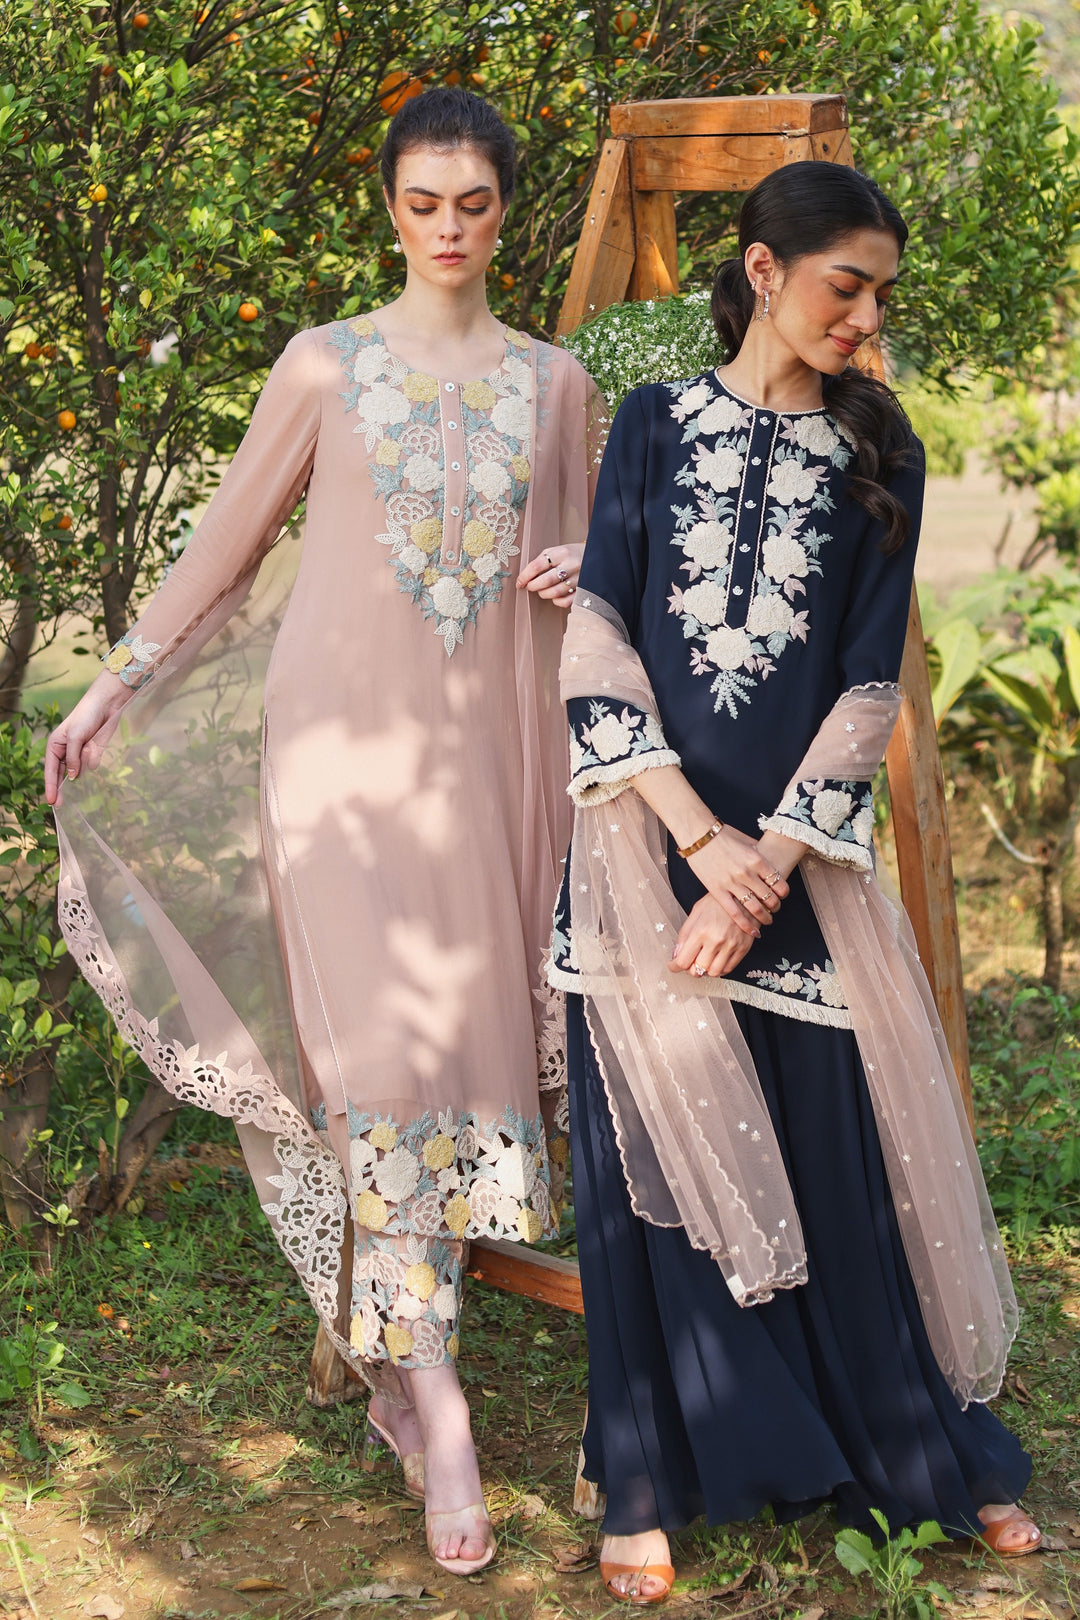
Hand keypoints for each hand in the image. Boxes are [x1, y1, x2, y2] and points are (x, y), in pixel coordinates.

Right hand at [43, 673, 129, 807]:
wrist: (106, 706)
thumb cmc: (85, 717)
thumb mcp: (74, 737)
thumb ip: (72, 758)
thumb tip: (71, 777)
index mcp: (55, 746)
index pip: (50, 770)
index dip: (50, 786)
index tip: (51, 801)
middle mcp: (66, 752)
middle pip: (62, 775)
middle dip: (61, 789)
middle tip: (59, 805)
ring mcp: (80, 754)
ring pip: (80, 770)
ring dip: (83, 764)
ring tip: (89, 744)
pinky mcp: (94, 753)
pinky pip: (93, 763)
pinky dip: (94, 757)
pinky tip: (96, 743)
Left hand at [516, 543, 582, 608]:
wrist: (598, 556)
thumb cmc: (571, 555)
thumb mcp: (557, 551)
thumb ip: (541, 561)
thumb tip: (524, 578)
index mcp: (562, 552)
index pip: (537, 565)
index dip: (525, 576)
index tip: (519, 583)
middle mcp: (572, 565)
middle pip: (546, 581)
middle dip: (533, 586)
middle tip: (530, 587)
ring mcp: (580, 578)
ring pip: (555, 592)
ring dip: (543, 594)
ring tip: (542, 591)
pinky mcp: (585, 590)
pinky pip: (566, 601)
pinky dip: (556, 601)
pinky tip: (555, 597)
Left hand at [670, 894, 756, 977]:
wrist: (743, 897)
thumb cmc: (717, 903)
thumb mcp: (696, 913)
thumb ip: (684, 935)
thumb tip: (676, 954)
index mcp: (701, 931)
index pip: (683, 961)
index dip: (675, 966)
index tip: (673, 965)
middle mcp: (716, 941)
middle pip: (697, 971)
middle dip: (690, 968)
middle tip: (690, 960)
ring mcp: (730, 946)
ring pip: (714, 973)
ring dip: (706, 970)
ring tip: (704, 959)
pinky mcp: (742, 949)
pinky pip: (728, 969)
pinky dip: (719, 968)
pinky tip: (716, 959)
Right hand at [685, 824, 789, 934]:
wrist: (699, 834)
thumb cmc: (723, 835)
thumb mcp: (747, 840)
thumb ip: (760, 852)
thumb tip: (771, 859)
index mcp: (757, 860)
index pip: (779, 884)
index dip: (784, 893)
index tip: (782, 896)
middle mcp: (747, 873)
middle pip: (770, 898)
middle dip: (775, 907)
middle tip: (774, 909)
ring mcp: (732, 884)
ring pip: (755, 908)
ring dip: (764, 917)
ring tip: (767, 920)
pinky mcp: (717, 891)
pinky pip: (735, 913)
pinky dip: (746, 925)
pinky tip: (753, 931)